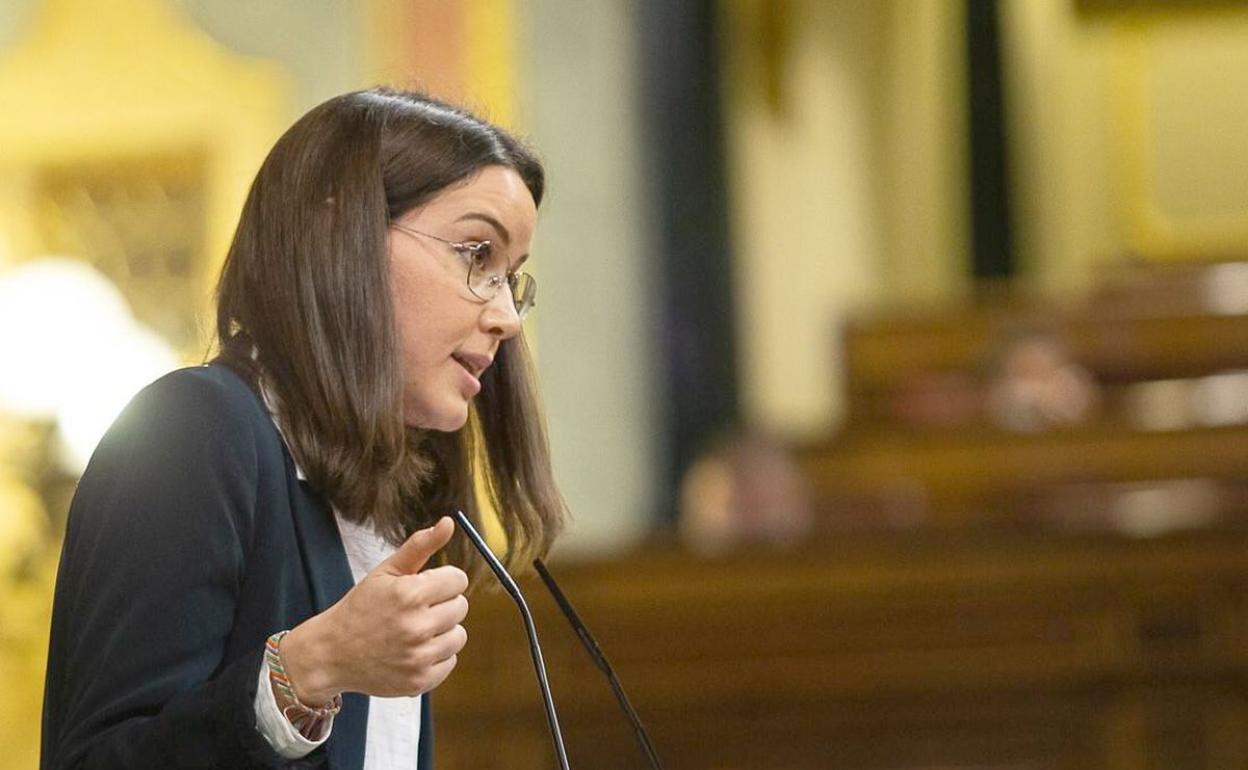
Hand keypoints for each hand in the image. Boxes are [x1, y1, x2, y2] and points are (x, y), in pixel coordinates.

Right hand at [280, 517, 468, 702]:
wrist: (331, 653)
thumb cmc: (360, 608)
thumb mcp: (385, 571)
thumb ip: (420, 545)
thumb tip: (449, 522)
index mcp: (410, 594)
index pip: (458, 580)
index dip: (442, 581)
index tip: (425, 587)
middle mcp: (417, 626)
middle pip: (461, 606)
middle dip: (442, 604)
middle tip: (416, 610)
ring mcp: (419, 657)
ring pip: (459, 635)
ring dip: (442, 631)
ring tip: (414, 630)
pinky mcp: (420, 681)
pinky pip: (450, 661)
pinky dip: (436, 656)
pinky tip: (413, 650)